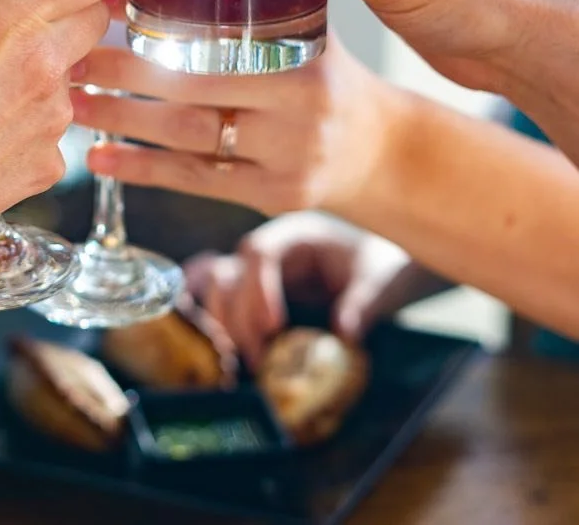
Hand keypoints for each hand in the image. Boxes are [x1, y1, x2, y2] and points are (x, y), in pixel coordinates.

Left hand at [73, 36, 407, 217]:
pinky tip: (99, 158)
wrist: (383, 152)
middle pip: (191, 92)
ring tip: (71, 104)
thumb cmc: (328, 76)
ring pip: (186, 138)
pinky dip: (141, 170)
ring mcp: (286, 159)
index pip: (217, 42)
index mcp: (304, 58)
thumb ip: (259, 3)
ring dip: (121, 121)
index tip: (101, 11)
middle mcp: (298, 111)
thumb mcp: (311, 32)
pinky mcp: (270, 197)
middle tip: (68, 57)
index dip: (155, 30)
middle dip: (122, 74)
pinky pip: (195, 181)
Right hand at [184, 214, 433, 369]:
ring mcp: (255, 272)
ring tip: (245, 363)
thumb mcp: (381, 282)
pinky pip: (220, 301)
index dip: (258, 288)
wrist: (382, 270)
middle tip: (258, 360)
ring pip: (215, 287)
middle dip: (237, 318)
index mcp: (296, 235)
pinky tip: (223, 354)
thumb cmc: (381, 266)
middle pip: (228, 273)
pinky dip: (215, 323)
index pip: (260, 252)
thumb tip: (344, 335)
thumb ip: (364, 304)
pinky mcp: (253, 295)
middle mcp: (267, 250)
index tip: (274, 326)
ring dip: (222, 324)